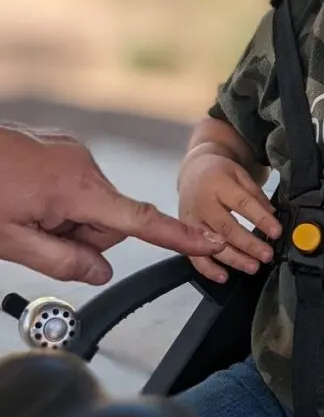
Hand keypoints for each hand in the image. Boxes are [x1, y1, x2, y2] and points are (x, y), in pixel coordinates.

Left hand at [0, 124, 225, 284]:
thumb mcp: (11, 242)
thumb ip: (63, 262)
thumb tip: (100, 272)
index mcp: (77, 188)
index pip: (139, 221)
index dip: (178, 236)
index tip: (210, 242)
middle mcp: (83, 162)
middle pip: (109, 219)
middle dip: (83, 235)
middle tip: (39, 236)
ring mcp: (72, 149)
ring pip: (90, 203)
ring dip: (66, 218)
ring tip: (26, 214)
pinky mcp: (60, 145)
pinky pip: (76, 183)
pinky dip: (58, 199)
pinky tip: (27, 197)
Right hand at [177, 151, 280, 282]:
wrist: (192, 172)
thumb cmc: (220, 174)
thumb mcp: (240, 174)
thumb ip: (255, 194)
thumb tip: (272, 216)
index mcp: (218, 184)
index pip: (242, 203)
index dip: (261, 219)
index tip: (277, 232)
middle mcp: (203, 204)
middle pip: (227, 228)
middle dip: (249, 244)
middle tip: (267, 255)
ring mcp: (192, 221)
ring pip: (212, 245)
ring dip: (234, 259)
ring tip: (253, 267)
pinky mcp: (186, 234)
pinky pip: (194, 256)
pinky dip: (208, 269)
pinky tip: (224, 276)